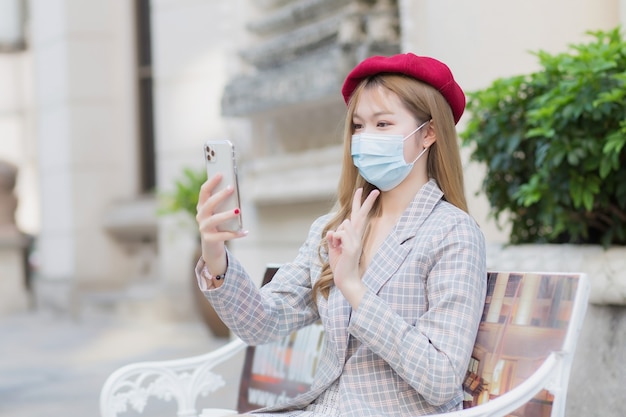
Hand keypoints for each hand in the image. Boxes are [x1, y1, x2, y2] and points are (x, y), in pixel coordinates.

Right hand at [196, 173, 246, 273]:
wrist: (212, 246)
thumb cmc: (218, 225)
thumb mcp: (219, 212)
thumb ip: (224, 203)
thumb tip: (234, 190)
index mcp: (202, 206)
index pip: (204, 191)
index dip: (211, 182)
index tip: (220, 173)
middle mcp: (201, 216)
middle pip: (209, 203)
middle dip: (220, 195)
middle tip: (231, 188)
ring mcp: (204, 228)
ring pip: (215, 219)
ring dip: (227, 214)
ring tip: (238, 211)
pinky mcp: (209, 239)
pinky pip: (224, 235)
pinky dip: (235, 233)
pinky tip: (245, 231)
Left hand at [326, 188, 379, 307]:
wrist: (346, 280)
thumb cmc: (340, 265)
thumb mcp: (334, 248)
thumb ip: (334, 238)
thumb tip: (334, 230)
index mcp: (353, 236)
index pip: (356, 216)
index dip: (358, 203)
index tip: (360, 190)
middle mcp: (357, 237)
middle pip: (360, 215)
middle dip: (366, 202)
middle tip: (375, 190)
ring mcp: (356, 241)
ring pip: (344, 225)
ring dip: (336, 236)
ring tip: (338, 248)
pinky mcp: (352, 247)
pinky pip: (341, 233)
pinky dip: (335, 240)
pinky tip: (338, 249)